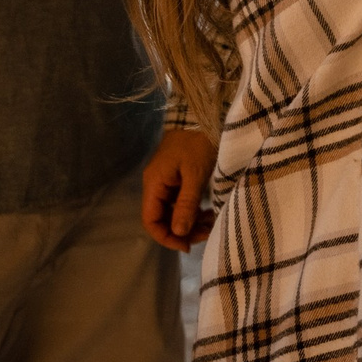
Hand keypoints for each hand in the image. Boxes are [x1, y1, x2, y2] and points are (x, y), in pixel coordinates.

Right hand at [141, 127, 215, 251]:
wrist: (203, 116)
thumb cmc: (197, 142)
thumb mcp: (195, 175)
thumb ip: (186, 204)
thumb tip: (179, 232)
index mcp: (154, 184)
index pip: (150, 220)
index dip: (166, 237)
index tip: (186, 246)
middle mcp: (156, 185)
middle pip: (163, 218)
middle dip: (183, 231)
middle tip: (206, 234)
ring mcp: (167, 182)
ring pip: (174, 212)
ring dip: (190, 222)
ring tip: (211, 223)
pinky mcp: (178, 179)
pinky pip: (181, 202)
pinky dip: (194, 210)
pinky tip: (209, 212)